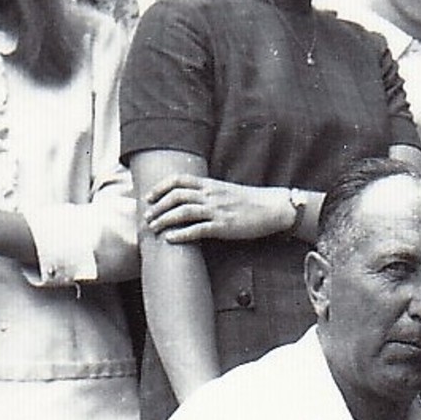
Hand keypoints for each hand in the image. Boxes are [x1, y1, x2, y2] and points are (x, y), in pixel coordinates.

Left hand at [142, 174, 296, 243]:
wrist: (273, 208)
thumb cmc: (250, 201)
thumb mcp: (226, 191)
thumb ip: (208, 193)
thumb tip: (189, 199)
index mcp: (210, 185)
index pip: (178, 180)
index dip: (160, 187)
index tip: (149, 197)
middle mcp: (210, 195)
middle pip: (175, 196)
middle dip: (157, 207)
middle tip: (147, 217)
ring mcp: (216, 211)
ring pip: (182, 212)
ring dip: (164, 220)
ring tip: (154, 228)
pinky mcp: (223, 226)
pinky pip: (197, 230)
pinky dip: (181, 234)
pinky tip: (171, 239)